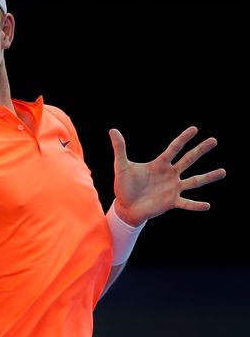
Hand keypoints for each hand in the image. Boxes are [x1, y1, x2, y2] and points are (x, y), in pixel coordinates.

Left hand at [109, 126, 225, 225]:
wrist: (125, 207)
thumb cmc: (124, 187)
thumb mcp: (121, 166)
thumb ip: (120, 149)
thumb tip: (113, 130)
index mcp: (159, 164)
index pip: (174, 148)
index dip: (183, 139)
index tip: (194, 129)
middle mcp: (170, 174)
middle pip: (188, 159)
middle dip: (200, 150)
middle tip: (214, 140)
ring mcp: (173, 188)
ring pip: (194, 181)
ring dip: (208, 177)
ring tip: (223, 171)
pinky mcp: (171, 202)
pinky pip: (186, 203)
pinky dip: (196, 205)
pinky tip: (207, 205)